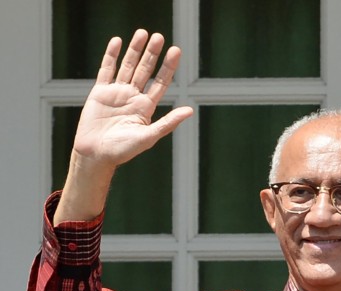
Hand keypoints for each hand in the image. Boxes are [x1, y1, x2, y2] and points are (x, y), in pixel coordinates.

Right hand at [73, 29, 192, 170]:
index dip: (168, 67)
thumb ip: (168, 122)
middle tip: (159, 37)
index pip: (160, 82)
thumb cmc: (123, 150)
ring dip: (135, 50)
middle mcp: (133, 97)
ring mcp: (116, 93)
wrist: (96, 154)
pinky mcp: (99, 92)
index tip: (176, 51)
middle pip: (144, 70)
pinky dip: (111, 55)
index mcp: (146, 107)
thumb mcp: (149, 136)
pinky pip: (106, 70)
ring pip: (127, 66)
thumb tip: (190, 111)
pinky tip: (117, 41)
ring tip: (143, 33)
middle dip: (152, 54)